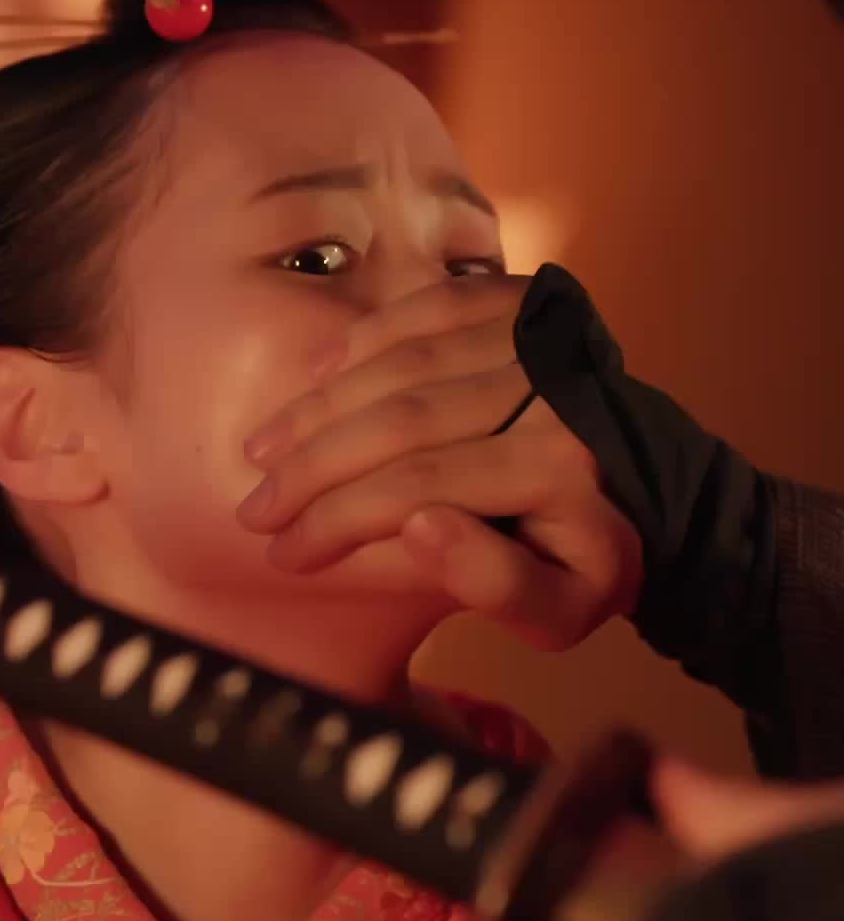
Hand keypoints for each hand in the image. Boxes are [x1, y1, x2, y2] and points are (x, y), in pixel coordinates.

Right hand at [239, 275, 641, 649]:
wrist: (664, 497)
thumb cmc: (592, 566)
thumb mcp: (561, 613)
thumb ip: (495, 584)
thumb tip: (418, 526)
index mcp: (557, 469)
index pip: (420, 485)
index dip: (337, 518)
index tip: (284, 551)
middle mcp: (549, 391)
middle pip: (401, 418)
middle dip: (311, 465)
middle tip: (255, 508)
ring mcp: (540, 339)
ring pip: (405, 361)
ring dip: (322, 404)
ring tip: (263, 449)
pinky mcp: (531, 307)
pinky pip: (432, 307)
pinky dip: (368, 337)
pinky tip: (317, 373)